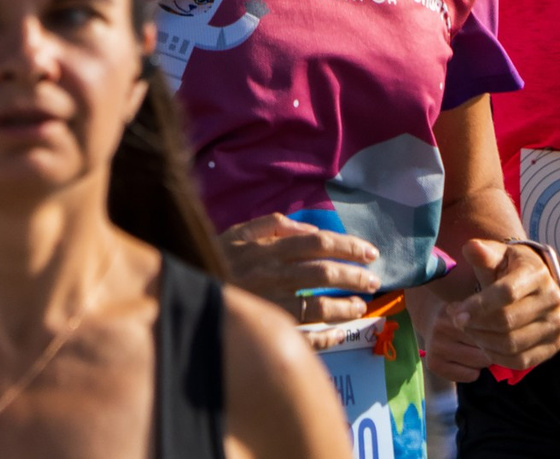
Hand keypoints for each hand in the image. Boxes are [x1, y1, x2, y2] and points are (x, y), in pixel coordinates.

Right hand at [219, 214, 380, 323]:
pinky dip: (327, 337)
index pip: (316, 243)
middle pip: (323, 273)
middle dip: (355, 276)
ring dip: (346, 307)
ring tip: (360, 306)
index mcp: (265, 249)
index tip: (371, 252)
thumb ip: (271, 225)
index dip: (348, 246)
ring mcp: (270, 304)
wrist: (189, 293)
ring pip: (319, 307)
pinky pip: (304, 336)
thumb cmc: (214, 260)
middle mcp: (271, 275)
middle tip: (373, 281)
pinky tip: (341, 333)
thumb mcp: (236, 233)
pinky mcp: (267, 328)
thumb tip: (309, 228)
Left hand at [420, 239, 559, 380]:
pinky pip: (521, 360)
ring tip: (466, 328)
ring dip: (481, 340)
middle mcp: (553, 301)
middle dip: (474, 323)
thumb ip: (483, 254)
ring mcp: (557, 327)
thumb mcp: (497, 255)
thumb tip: (471, 248)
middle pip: (507, 321)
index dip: (477, 305)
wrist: (538, 283)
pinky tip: (481, 342)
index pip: (506, 293)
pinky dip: (496, 356)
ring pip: (512, 344)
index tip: (454, 311)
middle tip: (455, 318)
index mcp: (536, 275)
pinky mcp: (554, 346)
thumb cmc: (509, 267)